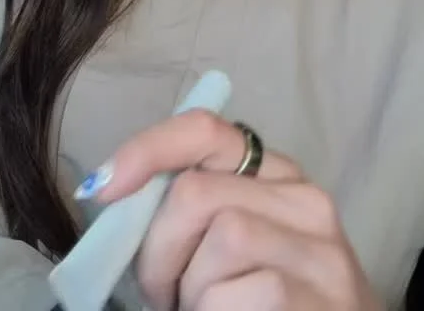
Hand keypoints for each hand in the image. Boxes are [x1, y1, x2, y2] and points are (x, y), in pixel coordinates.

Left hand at [87, 109, 384, 310]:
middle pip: (195, 194)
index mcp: (277, 175)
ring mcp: (320, 251)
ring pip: (217, 244)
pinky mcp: (318, 300)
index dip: (148, 150)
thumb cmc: (268, 300)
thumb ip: (195, 210)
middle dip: (158, 248)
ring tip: (204, 309)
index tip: (103, 186)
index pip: (206, 130)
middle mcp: (306, 201)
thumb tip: (110, 188)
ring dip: (189, 292)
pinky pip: (229, 298)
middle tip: (163, 291)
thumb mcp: (235, 245)